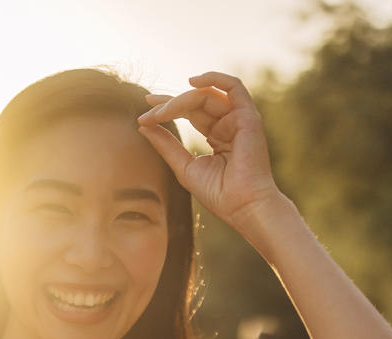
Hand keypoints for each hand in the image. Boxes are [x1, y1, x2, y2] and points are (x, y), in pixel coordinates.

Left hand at [137, 71, 283, 232]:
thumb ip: (166, 145)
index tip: (144, 112)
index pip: (191, 112)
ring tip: (160, 113)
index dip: (167, 108)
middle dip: (168, 104)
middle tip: (146, 112)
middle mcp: (229, 124)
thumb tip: (143, 126)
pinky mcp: (248, 116)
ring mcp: (240, 119)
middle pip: (196, 102)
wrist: (242, 207)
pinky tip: (191, 82)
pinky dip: (214, 78)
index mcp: (218, 135)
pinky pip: (233, 86)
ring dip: (180, 101)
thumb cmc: (219, 194)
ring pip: (206, 95)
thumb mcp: (184, 166)